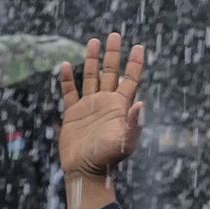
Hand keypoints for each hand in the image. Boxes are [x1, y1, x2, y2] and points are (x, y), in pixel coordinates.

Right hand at [58, 33, 145, 208]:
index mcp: (120, 107)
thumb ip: (134, 123)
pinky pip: (70, 93)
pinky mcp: (73, 115)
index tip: (138, 47)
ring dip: (92, 60)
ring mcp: (89, 108)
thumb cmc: (107, 160)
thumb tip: (142, 103)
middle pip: (111, 73)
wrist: (85, 172)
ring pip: (91, 78)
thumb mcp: (125, 142)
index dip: (135, 64)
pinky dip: (68, 80)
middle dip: (113, 54)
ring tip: (93, 41)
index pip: (130, 80)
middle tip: (115, 35)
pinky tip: (67, 66)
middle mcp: (106, 104)